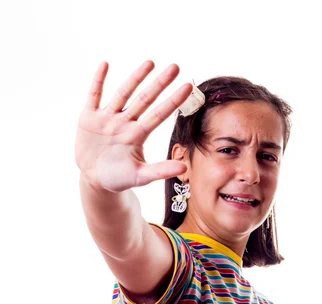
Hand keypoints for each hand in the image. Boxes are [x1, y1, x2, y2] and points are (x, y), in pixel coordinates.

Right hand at [75, 60, 191, 191]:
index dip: (173, 101)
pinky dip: (98, 81)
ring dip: (136, 78)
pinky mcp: (89, 118)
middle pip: (145, 99)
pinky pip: (93, 95)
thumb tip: (184, 168)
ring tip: (150, 63)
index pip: (159, 114)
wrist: (95, 180)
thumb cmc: (119, 178)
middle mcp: (125, 122)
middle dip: (159, 83)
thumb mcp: (140, 176)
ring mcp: (107, 118)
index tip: (188, 86)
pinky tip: (105, 64)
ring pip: (123, 93)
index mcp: (138, 135)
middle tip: (175, 67)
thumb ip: (160, 171)